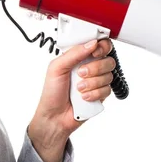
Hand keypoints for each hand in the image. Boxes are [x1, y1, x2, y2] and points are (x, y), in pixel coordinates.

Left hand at [28, 38, 114, 161]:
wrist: (54, 117)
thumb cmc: (52, 92)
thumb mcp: (56, 68)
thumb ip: (73, 53)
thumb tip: (91, 44)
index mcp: (79, 57)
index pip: (98, 45)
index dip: (101, 46)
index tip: (95, 52)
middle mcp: (90, 67)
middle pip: (108, 59)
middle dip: (95, 67)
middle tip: (81, 73)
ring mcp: (96, 81)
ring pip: (109, 75)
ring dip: (92, 83)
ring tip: (79, 89)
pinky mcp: (101, 95)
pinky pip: (107, 90)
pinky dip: (94, 94)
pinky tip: (84, 98)